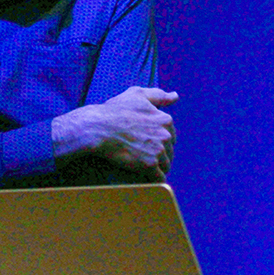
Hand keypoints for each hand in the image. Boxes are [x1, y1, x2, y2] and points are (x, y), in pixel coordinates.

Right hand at [52, 86, 178, 179]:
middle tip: (142, 155)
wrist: (98, 128)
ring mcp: (159, 150)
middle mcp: (166, 135)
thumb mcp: (137, 95)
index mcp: (165, 120)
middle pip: (169, 151)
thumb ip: (159, 95)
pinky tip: (145, 178)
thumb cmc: (115, 110)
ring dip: (157, 168)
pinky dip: (154, 180)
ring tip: (142, 167)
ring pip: (165, 165)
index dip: (159, 141)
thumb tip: (175, 96)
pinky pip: (159, 178)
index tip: (146, 143)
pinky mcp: (149, 165)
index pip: (171, 136)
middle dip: (159, 155)